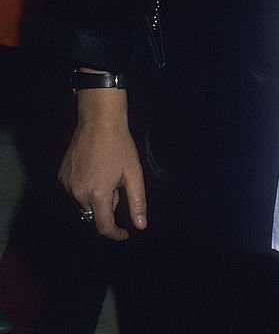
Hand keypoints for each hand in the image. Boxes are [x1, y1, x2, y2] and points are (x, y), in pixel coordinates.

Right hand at [59, 91, 146, 240]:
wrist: (99, 121)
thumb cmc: (120, 145)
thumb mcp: (134, 173)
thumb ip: (137, 202)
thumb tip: (141, 226)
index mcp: (98, 194)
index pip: (104, 226)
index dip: (116, 233)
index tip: (125, 233)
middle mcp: (78, 193)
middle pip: (94, 212)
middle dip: (108, 204)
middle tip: (117, 181)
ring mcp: (67, 184)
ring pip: (84, 202)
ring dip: (96, 196)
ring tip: (104, 171)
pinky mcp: (61, 176)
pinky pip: (74, 190)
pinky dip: (85, 187)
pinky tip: (93, 168)